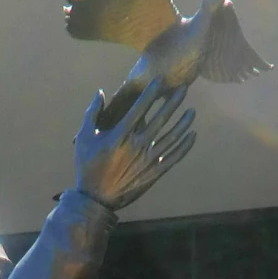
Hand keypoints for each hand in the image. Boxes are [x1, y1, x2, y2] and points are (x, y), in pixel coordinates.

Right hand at [74, 77, 194, 208]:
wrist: (96, 198)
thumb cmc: (87, 165)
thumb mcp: (84, 137)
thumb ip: (92, 113)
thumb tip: (100, 93)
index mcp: (121, 134)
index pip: (140, 107)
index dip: (151, 92)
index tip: (160, 80)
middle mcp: (138, 145)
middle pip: (161, 119)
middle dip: (173, 102)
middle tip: (184, 89)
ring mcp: (148, 159)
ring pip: (172, 137)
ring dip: (183, 123)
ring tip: (192, 111)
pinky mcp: (154, 172)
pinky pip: (174, 157)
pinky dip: (185, 146)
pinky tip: (192, 136)